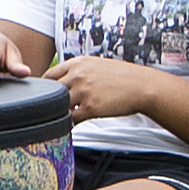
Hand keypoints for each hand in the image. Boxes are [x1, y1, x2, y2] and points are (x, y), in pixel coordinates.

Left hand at [52, 55, 167, 124]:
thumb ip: (77, 72)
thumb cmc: (122, 77)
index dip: (44, 89)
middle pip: (49, 92)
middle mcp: (77, 75)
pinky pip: (71, 119)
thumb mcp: (96, 65)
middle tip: (47, 111)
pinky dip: (69, 124)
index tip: (44, 97)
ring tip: (61, 119)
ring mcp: (83, 91)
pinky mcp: (91, 107)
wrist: (144, 86)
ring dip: (59, 114)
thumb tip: (60, 83)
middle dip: (48, 102)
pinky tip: (71, 126)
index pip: (48, 76)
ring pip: (58, 106)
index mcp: (77, 63)